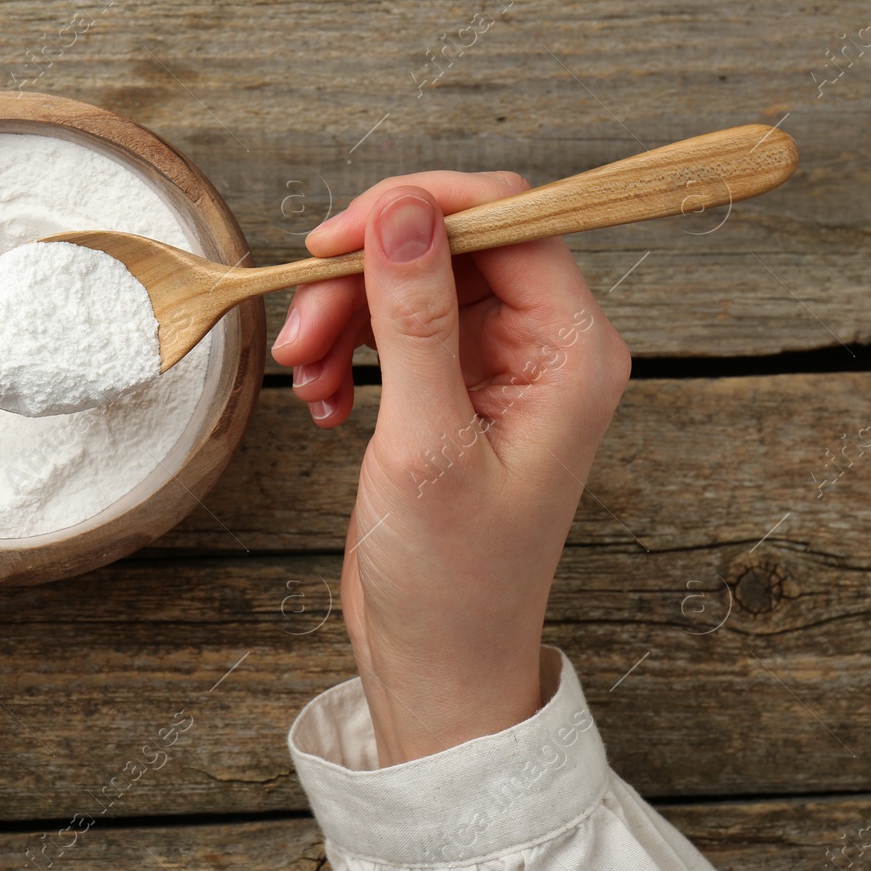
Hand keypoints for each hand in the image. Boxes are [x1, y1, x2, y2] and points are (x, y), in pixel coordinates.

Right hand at [271, 172, 630, 763]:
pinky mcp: (453, 389)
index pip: (507, 218)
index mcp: (572, 351)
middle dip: (363, 276)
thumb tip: (402, 209)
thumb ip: (414, 318)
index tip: (332, 238)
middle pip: (448, 245)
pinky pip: (392, 328)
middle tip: (299, 326)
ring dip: (342, 317)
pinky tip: (322, 402)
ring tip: (302, 374)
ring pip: (409, 283)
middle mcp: (544, 346)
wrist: (437, 661)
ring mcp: (497, 366)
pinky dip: (346, 351)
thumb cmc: (452, 578)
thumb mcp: (426, 443)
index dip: (415, 209)